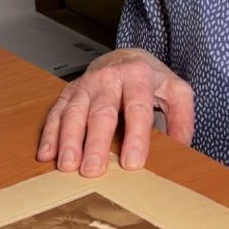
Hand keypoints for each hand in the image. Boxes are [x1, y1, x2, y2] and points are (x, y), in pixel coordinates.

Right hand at [36, 48, 194, 176]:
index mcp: (137, 76)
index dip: (136, 136)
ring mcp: (85, 85)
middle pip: (101, 113)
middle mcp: (108, 78)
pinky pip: (56, 113)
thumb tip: (181, 148)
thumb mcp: (176, 91)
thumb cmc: (150, 80)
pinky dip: (50, 134)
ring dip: (68, 140)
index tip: (133, 163)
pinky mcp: (69, 93)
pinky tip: (46, 155)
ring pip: (74, 113)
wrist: (125, 58)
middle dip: (95, 142)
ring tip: (67, 166)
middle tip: (93, 170)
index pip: (137, 108)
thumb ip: (182, 118)